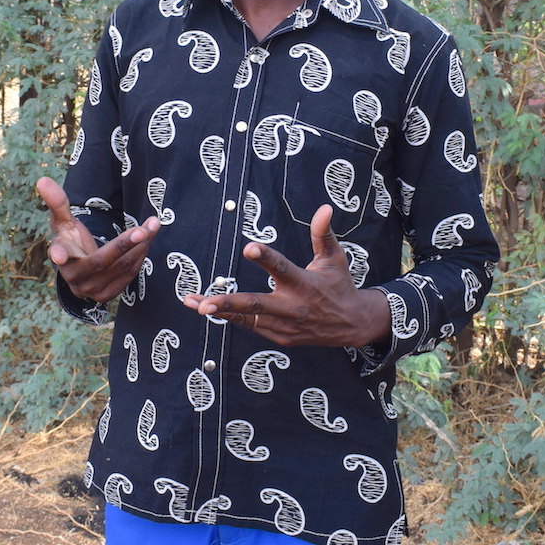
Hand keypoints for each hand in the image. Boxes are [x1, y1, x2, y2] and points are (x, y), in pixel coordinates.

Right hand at [37, 176, 158, 303]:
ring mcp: (91, 290)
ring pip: (121, 267)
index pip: (59, 254)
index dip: (59, 254)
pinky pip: (129, 275)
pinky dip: (140, 256)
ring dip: (140, 247)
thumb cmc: (70, 241)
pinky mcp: (107, 295)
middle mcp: (75, 278)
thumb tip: (42, 179)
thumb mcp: (63, 222)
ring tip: (152, 226)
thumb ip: (57, 202)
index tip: (58, 255)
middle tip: (142, 230)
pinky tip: (146, 241)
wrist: (78, 271)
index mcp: (61, 256)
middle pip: (101, 261)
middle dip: (122, 245)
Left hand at [183, 205, 391, 347]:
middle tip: (204, 303)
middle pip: (256, 305)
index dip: (265, 257)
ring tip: (193, 302)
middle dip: (228, 304)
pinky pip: (251, 326)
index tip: (248, 247)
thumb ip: (323, 234)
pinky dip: (230, 318)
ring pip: (247, 319)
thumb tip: (324, 208)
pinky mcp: (279, 337)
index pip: (281, 268)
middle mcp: (292, 307)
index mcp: (304, 284)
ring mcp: (284, 325)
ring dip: (219, 311)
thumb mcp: (335, 258)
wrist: (351, 324)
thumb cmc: (339, 285)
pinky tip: (208, 308)